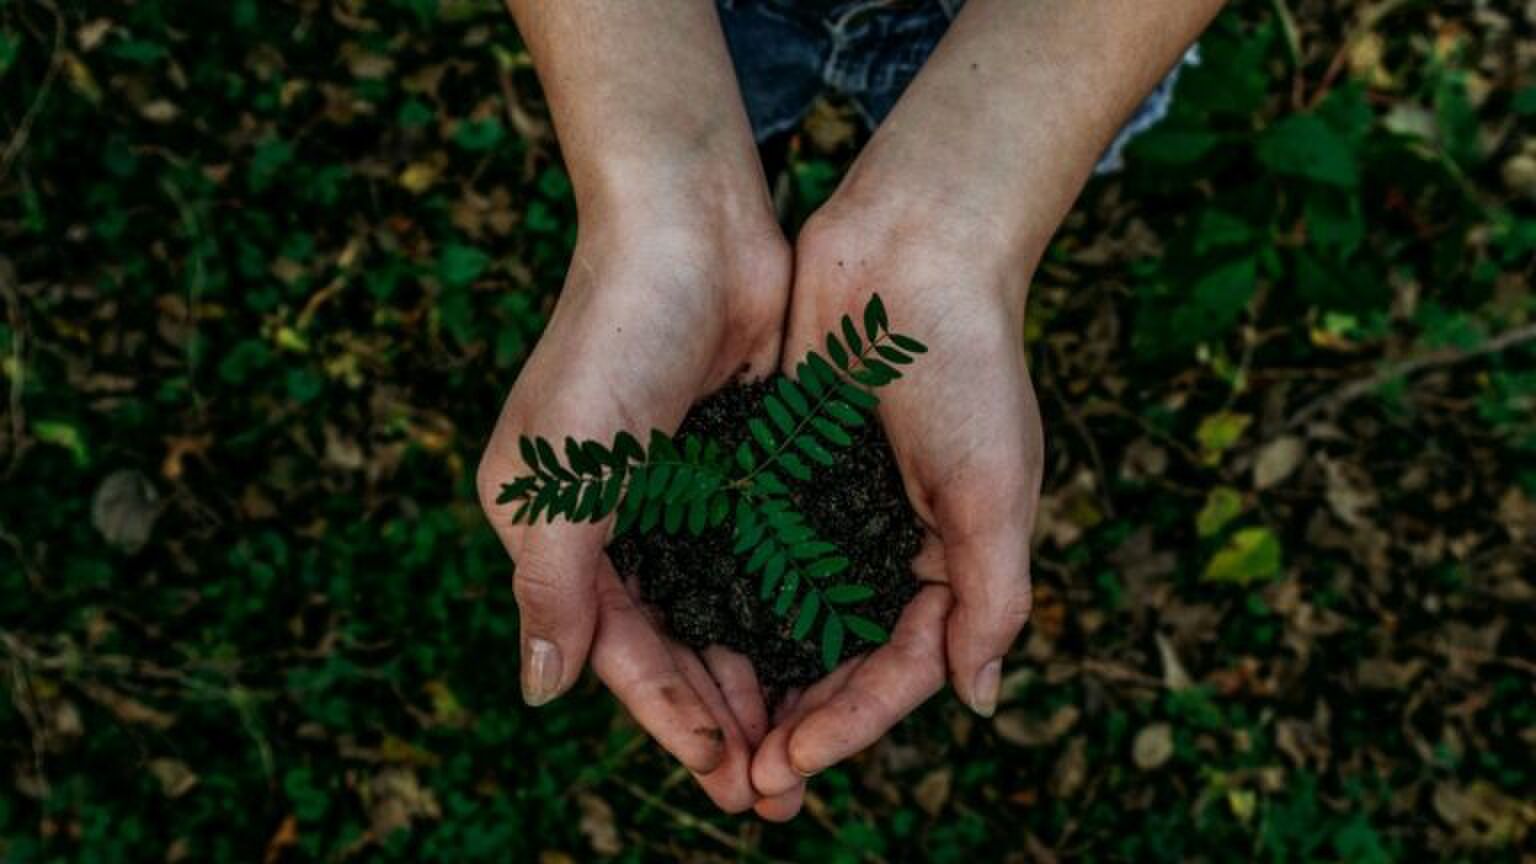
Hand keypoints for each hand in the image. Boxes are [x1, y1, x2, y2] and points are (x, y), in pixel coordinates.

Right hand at [476, 201, 789, 812]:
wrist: (690, 224)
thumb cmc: (613, 339)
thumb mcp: (564, 471)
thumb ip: (552, 585)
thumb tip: (541, 692)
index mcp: (556, 528)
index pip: (616, 650)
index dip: (669, 718)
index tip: (725, 777)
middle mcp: (615, 521)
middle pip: (672, 645)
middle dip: (720, 718)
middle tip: (776, 790)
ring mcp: (680, 494)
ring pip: (722, 612)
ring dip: (758, 677)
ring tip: (805, 744)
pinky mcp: (737, 465)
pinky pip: (762, 558)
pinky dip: (786, 609)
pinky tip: (824, 654)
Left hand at [749, 191, 1043, 817]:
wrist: (913, 246)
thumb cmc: (969, 365)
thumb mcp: (996, 489)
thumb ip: (992, 597)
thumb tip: (978, 700)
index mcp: (949, 560)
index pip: (898, 669)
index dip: (849, 724)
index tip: (791, 764)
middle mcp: (887, 545)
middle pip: (837, 659)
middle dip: (795, 722)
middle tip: (743, 782)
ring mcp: (831, 509)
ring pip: (786, 617)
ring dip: (753, 677)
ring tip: (709, 734)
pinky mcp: (781, 469)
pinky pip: (750, 551)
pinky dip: (725, 597)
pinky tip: (684, 638)